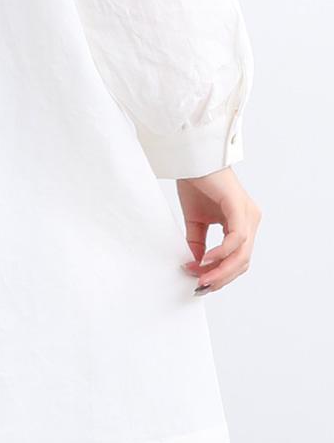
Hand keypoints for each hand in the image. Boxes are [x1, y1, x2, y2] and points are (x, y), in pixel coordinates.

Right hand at [178, 166, 260, 294]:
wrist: (191, 158)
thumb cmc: (196, 183)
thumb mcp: (195, 221)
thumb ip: (199, 244)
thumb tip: (196, 266)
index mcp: (243, 223)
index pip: (238, 259)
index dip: (220, 274)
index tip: (198, 281)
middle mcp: (251, 220)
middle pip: (243, 262)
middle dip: (221, 277)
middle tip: (200, 284)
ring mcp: (248, 214)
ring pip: (242, 255)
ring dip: (221, 270)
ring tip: (201, 275)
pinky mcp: (239, 208)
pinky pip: (236, 239)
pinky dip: (221, 253)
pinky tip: (205, 258)